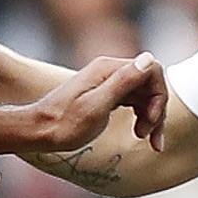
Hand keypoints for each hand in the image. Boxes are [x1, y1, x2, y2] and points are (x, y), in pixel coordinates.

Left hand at [26, 53, 166, 152]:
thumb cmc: (64, 124)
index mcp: (108, 68)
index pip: (153, 71)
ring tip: (144, 139)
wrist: (38, 132)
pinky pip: (133, 101)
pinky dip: (141, 117)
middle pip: (150, 84)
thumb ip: (123, 81)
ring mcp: (107, 82)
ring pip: (144, 95)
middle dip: (156, 110)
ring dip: (151, 117)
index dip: (158, 96)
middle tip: (146, 136)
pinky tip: (139, 133)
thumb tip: (149, 58)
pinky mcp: (105, 95)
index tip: (149, 120)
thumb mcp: (97, 106)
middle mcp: (109, 71)